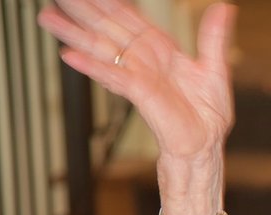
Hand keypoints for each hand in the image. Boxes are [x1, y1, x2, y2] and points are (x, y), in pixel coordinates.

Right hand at [38, 0, 235, 159]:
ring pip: (100, 48)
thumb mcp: (215, 69)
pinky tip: (69, 56)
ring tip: (47, 18)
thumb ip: (213, 37)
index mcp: (159, 48)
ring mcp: (138, 75)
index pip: (127, 17)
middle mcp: (143, 58)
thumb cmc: (207, 113)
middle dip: (81, 9)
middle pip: (106, 27)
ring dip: (73, 33)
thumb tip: (223, 8)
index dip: (108, 0)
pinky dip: (91, 66)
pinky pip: (112, 76)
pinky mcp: (139, 93)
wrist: (205, 144)